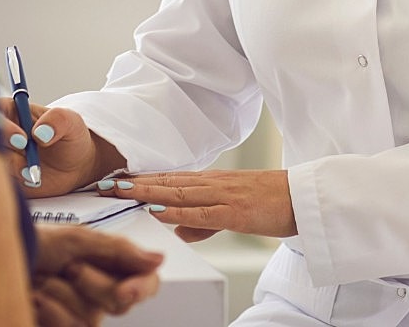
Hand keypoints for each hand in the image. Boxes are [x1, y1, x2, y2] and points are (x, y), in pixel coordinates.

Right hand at [0, 100, 124, 195]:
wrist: (76, 166)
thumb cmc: (71, 137)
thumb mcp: (71, 122)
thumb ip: (57, 120)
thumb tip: (40, 133)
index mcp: (12, 113)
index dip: (3, 124)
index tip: (22, 138)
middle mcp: (2, 135)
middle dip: (3, 149)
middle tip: (26, 155)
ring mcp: (2, 158)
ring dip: (12, 170)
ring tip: (34, 172)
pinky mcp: (6, 179)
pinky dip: (12, 186)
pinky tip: (31, 182)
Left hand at [31, 224, 162, 325]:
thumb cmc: (37, 243)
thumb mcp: (79, 238)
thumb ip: (119, 250)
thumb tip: (159, 259)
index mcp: (111, 265)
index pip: (146, 282)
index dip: (141, 287)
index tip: (125, 289)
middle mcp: (101, 292)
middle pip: (120, 303)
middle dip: (92, 283)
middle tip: (71, 266)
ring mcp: (81, 313)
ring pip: (90, 319)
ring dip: (61, 294)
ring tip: (44, 278)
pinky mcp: (62, 326)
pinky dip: (49, 310)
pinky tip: (35, 297)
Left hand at [100, 169, 297, 243]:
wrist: (303, 198)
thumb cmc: (270, 204)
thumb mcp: (232, 213)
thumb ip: (204, 222)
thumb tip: (177, 230)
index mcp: (210, 183)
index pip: (168, 179)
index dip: (141, 180)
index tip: (115, 180)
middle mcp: (211, 183)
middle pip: (166, 181)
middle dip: (134, 183)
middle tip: (105, 184)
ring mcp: (222, 195)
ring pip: (177, 192)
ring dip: (146, 191)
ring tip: (121, 191)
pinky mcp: (234, 211)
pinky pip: (200, 212)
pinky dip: (176, 211)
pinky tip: (158, 211)